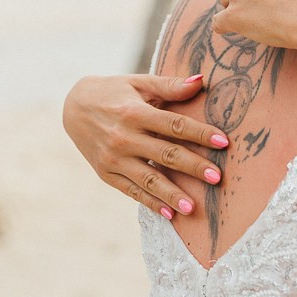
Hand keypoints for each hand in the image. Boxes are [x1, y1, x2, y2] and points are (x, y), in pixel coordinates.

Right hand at [62, 73, 229, 218]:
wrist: (73, 107)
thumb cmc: (113, 92)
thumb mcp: (138, 83)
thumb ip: (169, 86)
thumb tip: (200, 82)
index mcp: (134, 113)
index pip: (174, 125)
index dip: (199, 133)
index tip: (223, 142)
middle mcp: (123, 138)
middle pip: (165, 154)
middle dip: (193, 167)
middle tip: (217, 177)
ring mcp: (113, 159)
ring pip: (148, 179)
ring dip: (172, 194)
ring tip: (193, 207)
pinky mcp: (106, 174)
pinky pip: (132, 191)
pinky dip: (151, 203)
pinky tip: (169, 214)